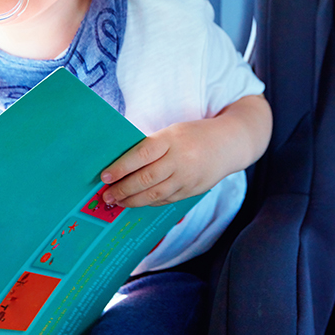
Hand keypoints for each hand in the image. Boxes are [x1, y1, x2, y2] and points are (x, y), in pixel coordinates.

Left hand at [99, 120, 227, 206]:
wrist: (230, 144)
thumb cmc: (195, 135)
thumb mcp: (173, 132)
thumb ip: (152, 146)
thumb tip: (122, 163)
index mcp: (172, 140)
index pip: (142, 154)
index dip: (121, 167)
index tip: (105, 175)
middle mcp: (180, 160)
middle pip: (146, 178)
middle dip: (123, 189)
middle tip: (106, 195)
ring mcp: (187, 178)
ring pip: (155, 194)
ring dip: (132, 200)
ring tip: (117, 202)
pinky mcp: (192, 191)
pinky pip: (166, 199)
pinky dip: (149, 202)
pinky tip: (137, 202)